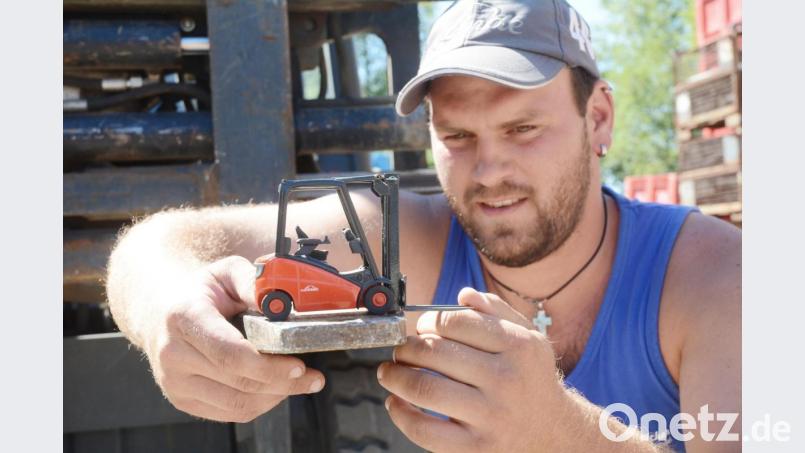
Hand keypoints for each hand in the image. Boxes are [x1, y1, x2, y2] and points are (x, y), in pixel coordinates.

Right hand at [143, 256, 324, 422]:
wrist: (160, 312)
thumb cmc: (201, 292)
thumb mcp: (226, 272)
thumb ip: (253, 282)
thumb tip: (281, 301)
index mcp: (184, 317)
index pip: (230, 353)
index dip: (268, 365)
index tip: (299, 365)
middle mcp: (173, 354)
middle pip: (238, 382)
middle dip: (283, 382)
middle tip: (312, 377)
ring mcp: (174, 382)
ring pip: (237, 404)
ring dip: (275, 396)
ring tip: (299, 382)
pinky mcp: (182, 400)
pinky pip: (230, 413)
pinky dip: (260, 404)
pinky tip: (275, 388)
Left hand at [377, 287, 572, 452]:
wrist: (555, 435)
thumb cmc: (532, 381)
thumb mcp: (530, 340)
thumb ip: (498, 312)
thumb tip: (463, 296)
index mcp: (517, 346)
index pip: (456, 322)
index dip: (429, 321)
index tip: (422, 328)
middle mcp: (505, 379)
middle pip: (435, 352)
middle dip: (406, 347)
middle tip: (400, 349)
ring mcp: (490, 416)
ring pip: (425, 390)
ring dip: (396, 377)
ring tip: (389, 372)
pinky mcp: (475, 447)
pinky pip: (426, 430)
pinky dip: (401, 415)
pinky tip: (396, 402)